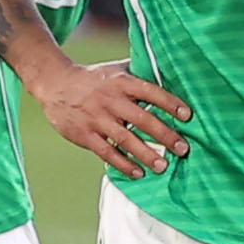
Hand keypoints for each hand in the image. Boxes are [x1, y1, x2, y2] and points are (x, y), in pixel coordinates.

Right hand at [31, 55, 193, 176]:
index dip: (170, 103)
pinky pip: (107, 152)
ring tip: (163, 166)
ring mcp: (97, 118)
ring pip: (126, 139)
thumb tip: (170, 75)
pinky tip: (138, 173)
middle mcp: (111, 99)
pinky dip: (123, 164)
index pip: (150, 91)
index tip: (188, 115)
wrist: (55, 83)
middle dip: (165, 135)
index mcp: (122, 82)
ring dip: (146, 154)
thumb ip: (140, 74)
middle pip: (142, 119)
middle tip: (183, 148)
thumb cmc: (94, 78)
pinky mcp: (85, 134)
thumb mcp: (116, 70)